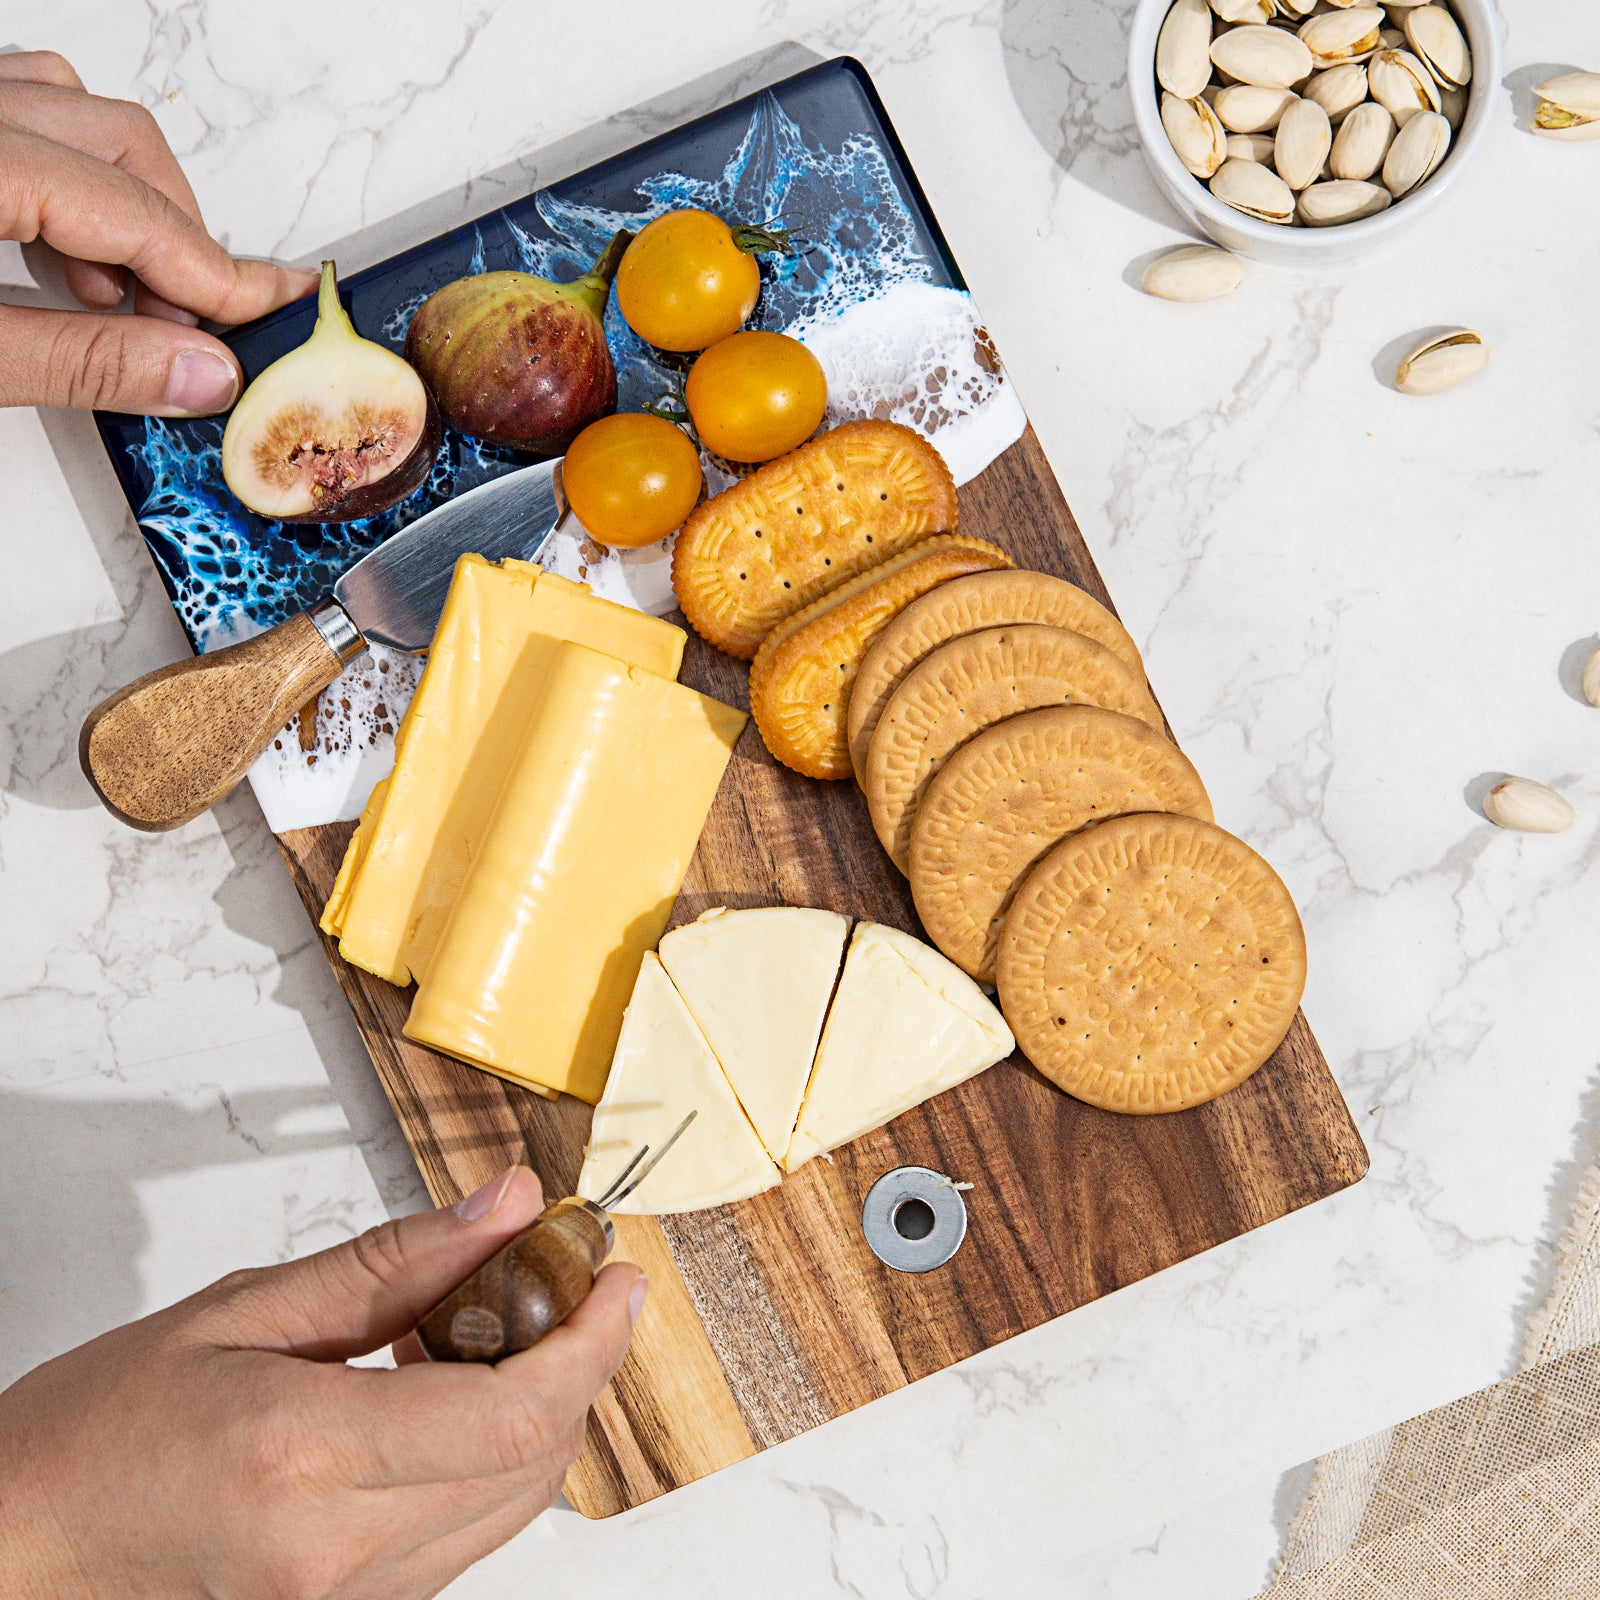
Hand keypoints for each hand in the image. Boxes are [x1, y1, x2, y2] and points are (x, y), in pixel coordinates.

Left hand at [0, 50, 317, 414]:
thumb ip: (82, 363)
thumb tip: (201, 374)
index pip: (136, 212)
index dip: (217, 278)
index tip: (277, 313)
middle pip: (121, 142)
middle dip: (177, 242)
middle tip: (187, 332)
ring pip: (74, 109)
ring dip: (124, 200)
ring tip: (118, 293)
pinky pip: (23, 106)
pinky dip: (67, 169)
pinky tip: (58, 242)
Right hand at [0, 1166, 645, 1599]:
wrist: (15, 1555)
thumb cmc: (93, 1434)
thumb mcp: (241, 1312)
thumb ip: (392, 1261)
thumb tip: (506, 1206)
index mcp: (306, 1457)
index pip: (516, 1410)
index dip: (593, 1339)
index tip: (617, 1278)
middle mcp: (339, 1552)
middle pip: (535, 1462)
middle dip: (580, 1365)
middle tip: (568, 1285)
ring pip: (512, 1508)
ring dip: (538, 1413)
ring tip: (495, 1332)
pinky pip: (462, 1539)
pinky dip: (485, 1461)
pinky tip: (444, 1398)